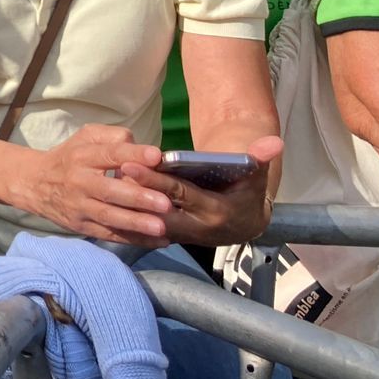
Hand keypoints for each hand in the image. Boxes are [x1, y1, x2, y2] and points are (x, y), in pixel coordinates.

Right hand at [16, 125, 173, 244]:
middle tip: (165, 203)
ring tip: (162, 228)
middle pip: (110, 190)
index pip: (110, 154)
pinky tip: (156, 241)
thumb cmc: (70, 157)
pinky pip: (109, 234)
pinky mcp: (81, 226)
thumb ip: (113, 137)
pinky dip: (133, 239)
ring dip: (136, 223)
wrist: (34, 183)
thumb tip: (142, 150)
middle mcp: (80, 181)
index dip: (133, 155)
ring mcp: (80, 206)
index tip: (157, 157)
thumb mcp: (85, 137)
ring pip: (109, 217)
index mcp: (83, 155)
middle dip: (138, 197)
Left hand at [121, 135, 283, 246]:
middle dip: (134, 193)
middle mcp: (196, 228)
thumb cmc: (247, 192)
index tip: (131, 164)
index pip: (180, 194)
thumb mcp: (255, 176)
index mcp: (214, 212)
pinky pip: (146, 231)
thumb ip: (260, 158)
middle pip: (157, 209)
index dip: (155, 179)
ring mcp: (182, 235)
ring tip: (103, 183)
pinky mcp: (172, 237)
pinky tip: (108, 203)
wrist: (245, 224)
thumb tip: (275, 141)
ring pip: (148, 222)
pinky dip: (129, 218)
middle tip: (110, 172)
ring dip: (127, 207)